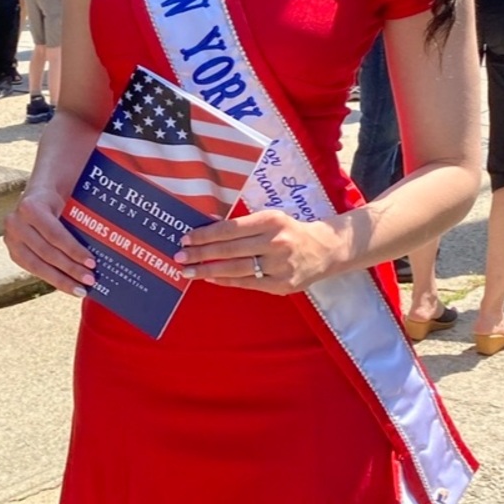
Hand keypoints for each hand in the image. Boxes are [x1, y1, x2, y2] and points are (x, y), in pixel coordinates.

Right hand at [4, 189, 96, 297]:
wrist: (39, 192)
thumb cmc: (61, 193)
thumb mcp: (71, 194)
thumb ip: (83, 211)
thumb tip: (109, 233)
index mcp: (31, 206)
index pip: (54, 234)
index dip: (73, 250)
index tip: (92, 262)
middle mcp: (16, 223)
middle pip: (46, 252)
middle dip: (70, 269)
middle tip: (90, 280)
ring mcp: (11, 239)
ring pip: (37, 265)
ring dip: (61, 280)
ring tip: (81, 290)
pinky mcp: (13, 252)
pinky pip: (33, 269)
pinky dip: (52, 279)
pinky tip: (68, 286)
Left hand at [174, 210, 344, 294]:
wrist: (325, 250)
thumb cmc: (289, 231)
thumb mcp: (270, 219)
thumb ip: (243, 226)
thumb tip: (207, 233)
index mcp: (271, 221)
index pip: (230, 228)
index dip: (205, 235)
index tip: (186, 238)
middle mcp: (276, 242)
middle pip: (229, 250)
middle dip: (200, 254)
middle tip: (179, 257)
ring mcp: (279, 266)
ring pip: (235, 269)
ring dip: (207, 270)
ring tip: (188, 271)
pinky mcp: (281, 284)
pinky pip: (247, 283)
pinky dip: (226, 280)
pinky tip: (210, 277)